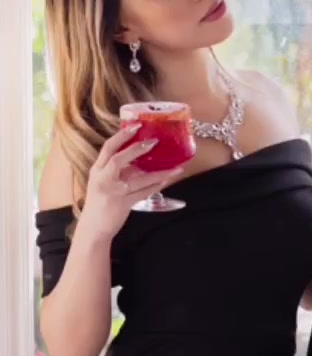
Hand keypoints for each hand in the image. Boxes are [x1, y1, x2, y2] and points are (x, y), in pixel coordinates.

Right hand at [78, 125, 183, 242]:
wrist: (92, 229)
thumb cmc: (99, 204)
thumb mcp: (102, 182)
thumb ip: (116, 170)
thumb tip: (138, 157)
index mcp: (97, 170)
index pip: (108, 148)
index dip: (122, 136)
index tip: (136, 126)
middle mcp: (103, 178)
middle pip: (119, 159)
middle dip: (137, 149)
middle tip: (155, 141)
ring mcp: (113, 191)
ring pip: (139, 178)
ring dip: (159, 171)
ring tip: (175, 166)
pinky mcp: (123, 204)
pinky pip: (144, 192)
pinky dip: (156, 185)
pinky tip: (167, 180)